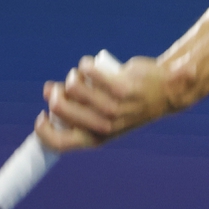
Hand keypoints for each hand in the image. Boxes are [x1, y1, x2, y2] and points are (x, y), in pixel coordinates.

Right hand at [35, 55, 189, 151]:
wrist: (165, 93)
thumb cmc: (129, 105)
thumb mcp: (104, 115)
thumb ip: (77, 108)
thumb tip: (47, 91)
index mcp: (97, 138)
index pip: (59, 143)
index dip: (43, 130)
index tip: (43, 115)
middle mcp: (105, 126)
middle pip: (59, 109)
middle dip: (55, 94)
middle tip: (64, 88)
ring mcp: (113, 107)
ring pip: (73, 87)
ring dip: (72, 76)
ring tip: (82, 74)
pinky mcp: (121, 88)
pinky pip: (89, 72)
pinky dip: (86, 65)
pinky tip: (90, 65)